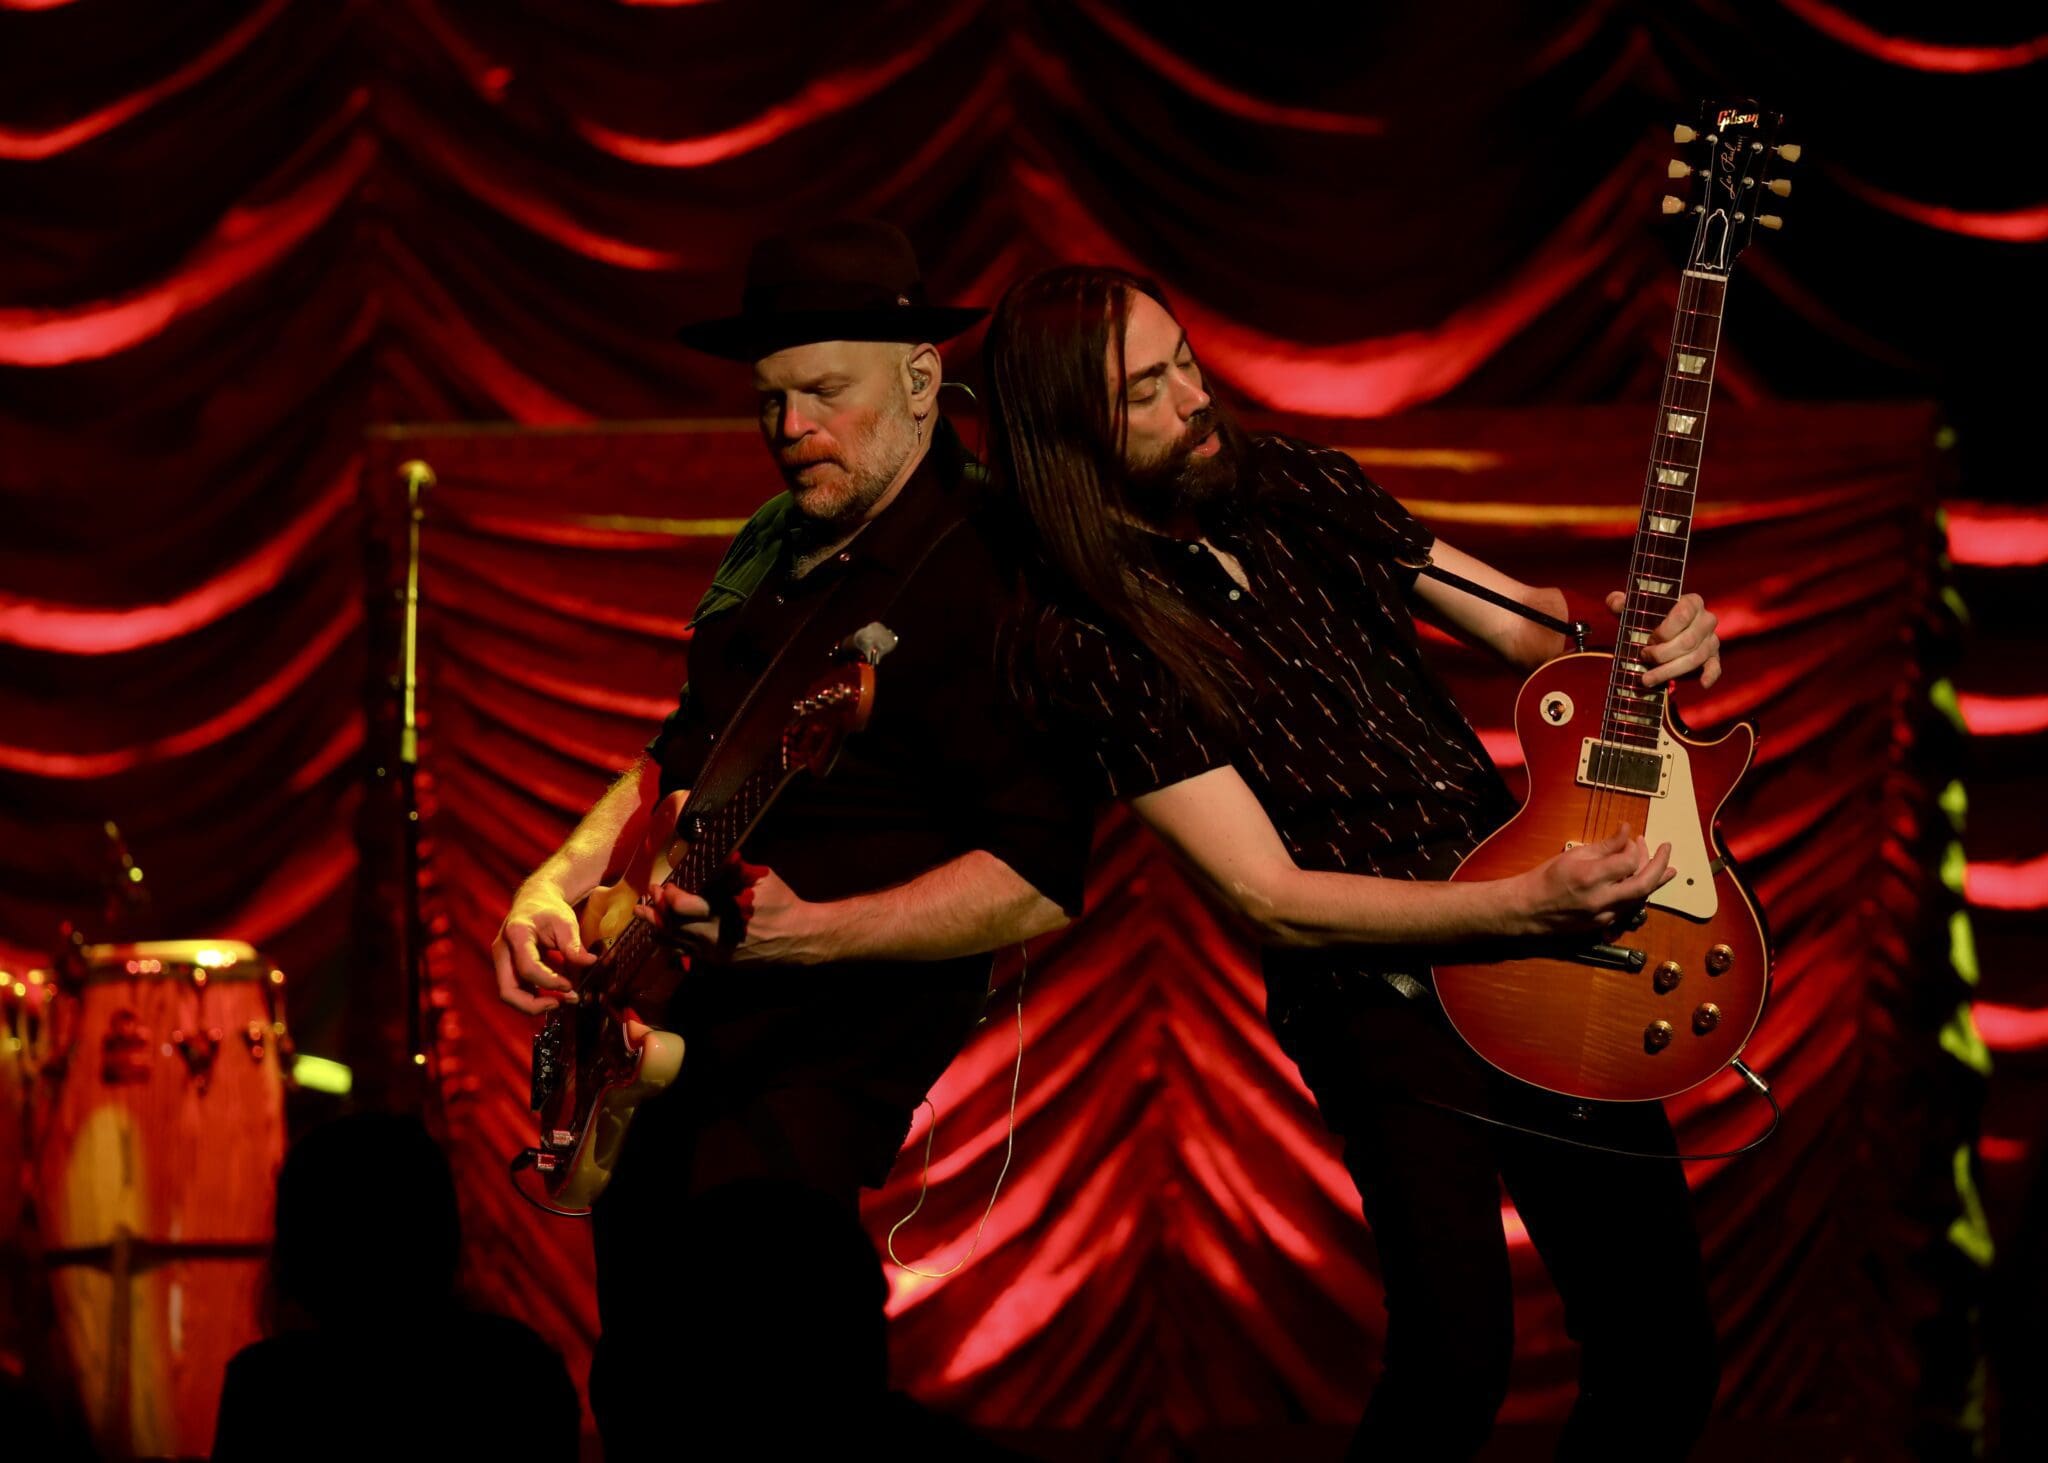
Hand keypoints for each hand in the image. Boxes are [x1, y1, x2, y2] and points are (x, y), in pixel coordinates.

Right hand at [492, 882, 596, 1013]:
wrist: (534, 900)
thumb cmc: (549, 909)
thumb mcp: (566, 922)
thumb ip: (574, 945)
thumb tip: (589, 963)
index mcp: (516, 934)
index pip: (528, 968)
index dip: (549, 982)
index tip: (570, 986)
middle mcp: (502, 951)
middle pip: (508, 991)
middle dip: (534, 1005)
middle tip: (560, 1004)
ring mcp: (502, 961)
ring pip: (510, 995)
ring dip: (535, 1004)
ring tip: (564, 1000)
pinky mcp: (507, 969)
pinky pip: (517, 990)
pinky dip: (535, 997)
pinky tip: (557, 994)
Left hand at [634, 860, 827, 965]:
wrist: (798, 937)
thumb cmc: (780, 902)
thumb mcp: (761, 878)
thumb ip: (733, 868)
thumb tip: (711, 855)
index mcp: (725, 912)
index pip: (684, 906)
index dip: (669, 896)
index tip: (664, 886)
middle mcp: (714, 936)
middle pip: (673, 926)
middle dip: (656, 910)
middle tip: (648, 896)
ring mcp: (715, 953)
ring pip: (675, 942)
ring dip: (656, 927)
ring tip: (642, 914)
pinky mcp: (717, 962)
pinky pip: (686, 952)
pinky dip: (671, 941)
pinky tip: (661, 932)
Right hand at [1511, 825, 1673, 935]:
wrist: (1529, 909)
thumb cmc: (1547, 878)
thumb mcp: (1574, 855)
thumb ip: (1604, 846)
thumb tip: (1626, 832)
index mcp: (1591, 876)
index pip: (1629, 861)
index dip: (1636, 848)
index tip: (1634, 837)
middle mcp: (1601, 898)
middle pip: (1644, 884)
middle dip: (1660, 865)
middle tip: (1667, 849)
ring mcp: (1604, 915)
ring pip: (1640, 898)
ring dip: (1654, 880)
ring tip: (1667, 868)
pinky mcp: (1604, 925)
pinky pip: (1629, 907)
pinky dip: (1638, 893)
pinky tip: (1644, 884)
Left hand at [1605, 591, 1719, 687]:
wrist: (1661, 632)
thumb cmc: (1648, 618)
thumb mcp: (1633, 609)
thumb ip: (1620, 602)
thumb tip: (1616, 602)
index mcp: (1691, 602)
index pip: (1683, 614)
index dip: (1664, 631)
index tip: (1648, 640)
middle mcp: (1706, 619)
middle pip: (1687, 641)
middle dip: (1662, 654)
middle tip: (1643, 658)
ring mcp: (1712, 639)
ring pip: (1695, 658)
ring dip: (1669, 671)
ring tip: (1647, 678)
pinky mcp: (1713, 657)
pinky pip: (1715, 667)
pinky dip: (1710, 675)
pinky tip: (1702, 683)